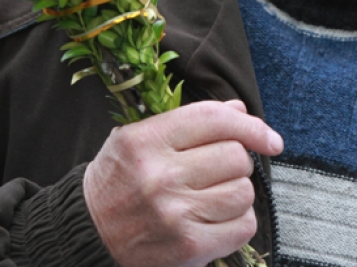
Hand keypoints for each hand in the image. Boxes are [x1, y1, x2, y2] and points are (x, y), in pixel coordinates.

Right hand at [83, 99, 282, 266]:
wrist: (86, 233)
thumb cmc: (117, 181)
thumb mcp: (138, 139)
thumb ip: (189, 121)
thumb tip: (238, 110)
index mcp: (147, 140)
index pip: (214, 119)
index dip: (251, 125)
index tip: (270, 139)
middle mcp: (160, 175)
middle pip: (235, 156)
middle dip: (237, 162)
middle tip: (218, 172)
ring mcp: (175, 213)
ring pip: (243, 191)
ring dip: (238, 193)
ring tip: (215, 196)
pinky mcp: (188, 247)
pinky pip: (243, 226)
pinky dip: (239, 222)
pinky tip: (217, 219)